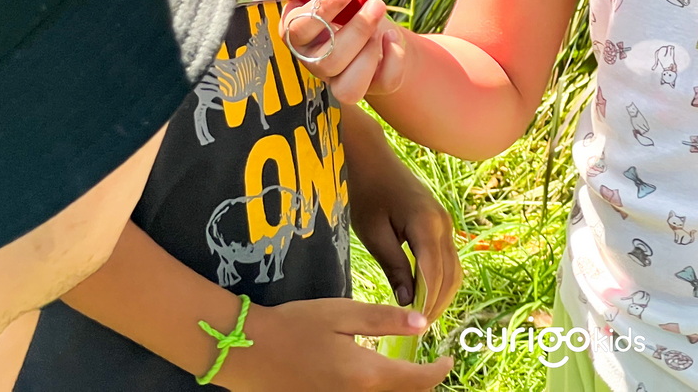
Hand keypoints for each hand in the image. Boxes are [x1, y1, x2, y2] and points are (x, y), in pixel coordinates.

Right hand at [216, 298, 452, 391]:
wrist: (248, 352)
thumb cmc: (295, 326)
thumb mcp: (341, 312)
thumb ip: (383, 320)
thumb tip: (422, 324)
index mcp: (366, 374)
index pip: (418, 381)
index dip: (439, 371)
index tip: (448, 359)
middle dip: (423, 384)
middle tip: (430, 365)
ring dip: (401, 389)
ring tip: (406, 370)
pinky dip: (378, 391)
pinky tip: (374, 376)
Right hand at [258, 0, 408, 102]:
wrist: (372, 30)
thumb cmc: (340, 10)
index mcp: (299, 36)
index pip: (299, 31)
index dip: (323, 9)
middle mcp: (316, 62)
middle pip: (327, 60)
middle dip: (356, 30)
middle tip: (376, 4)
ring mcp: (342, 78)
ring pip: (348, 86)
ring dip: (370, 52)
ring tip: (382, 25)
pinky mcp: (371, 86)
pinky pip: (381, 84)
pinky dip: (393, 61)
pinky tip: (392, 39)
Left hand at [348, 115, 462, 321]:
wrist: (372, 159)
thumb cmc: (367, 193)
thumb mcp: (374, 234)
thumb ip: (394, 267)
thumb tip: (407, 303)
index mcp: (426, 224)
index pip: (433, 274)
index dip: (426, 304)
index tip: (414, 328)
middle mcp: (444, 223)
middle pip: (450, 275)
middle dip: (436, 304)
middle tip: (417, 329)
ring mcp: (445, 222)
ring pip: (454, 268)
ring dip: (442, 294)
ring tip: (421, 317)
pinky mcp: (441, 223)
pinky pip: (448, 258)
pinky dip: (441, 280)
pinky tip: (424, 294)